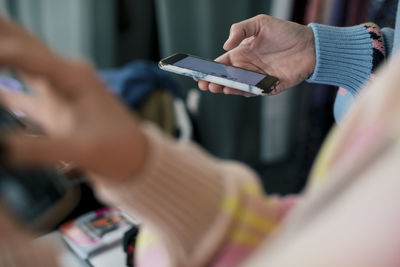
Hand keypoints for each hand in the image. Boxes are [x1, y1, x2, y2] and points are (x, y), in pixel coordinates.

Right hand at [0, 16, 147, 186]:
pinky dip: (4, 91)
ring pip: (20, 64)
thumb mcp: (80, 149)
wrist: (138, 158)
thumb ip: (36, 150)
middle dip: (0, 38)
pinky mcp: (54, 108)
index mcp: (72, 76)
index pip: (23, 54)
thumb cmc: (119, 149)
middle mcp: (64, 76)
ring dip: (1, 58)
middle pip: (22, 45)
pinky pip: (21, 93)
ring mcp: (58, 91)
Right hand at [197, 14, 315, 95]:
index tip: (197, 73)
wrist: (311, 45)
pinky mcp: (269, 87)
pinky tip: (235, 89)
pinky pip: (253, 91)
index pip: (221, 64)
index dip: (209, 69)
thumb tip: (225, 46)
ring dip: (226, 88)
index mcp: (242, 53)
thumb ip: (240, 30)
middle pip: (226, 78)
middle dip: (214, 81)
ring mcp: (258, 78)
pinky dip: (244, 91)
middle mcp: (248, 67)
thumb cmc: (286, 32)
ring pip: (237, 86)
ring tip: (217, 87)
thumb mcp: (260, 23)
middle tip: (205, 84)